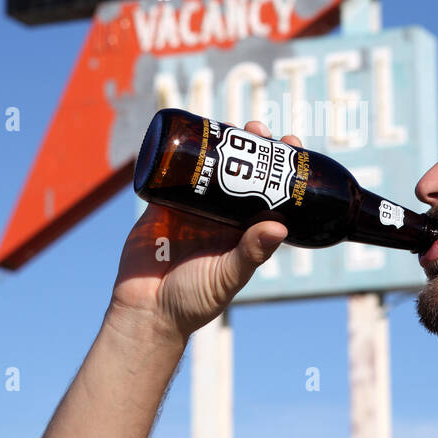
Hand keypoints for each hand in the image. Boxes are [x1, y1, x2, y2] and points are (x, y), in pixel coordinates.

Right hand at [108, 120, 302, 341]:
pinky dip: (178, 151)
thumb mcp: (228, 277)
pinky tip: (190, 132)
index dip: (279, 167)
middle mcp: (220, 214)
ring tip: (230, 125)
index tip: (291, 144)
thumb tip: (280, 226)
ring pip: (209, 166)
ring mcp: (190, 206)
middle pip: (240, 170)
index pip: (268, 191)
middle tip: (258, 128)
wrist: (146, 311)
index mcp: (242, 229)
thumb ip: (251, 254)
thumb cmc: (194, 301)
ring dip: (219, 142)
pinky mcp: (161, 203)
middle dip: (250, 146)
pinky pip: (170, 172)